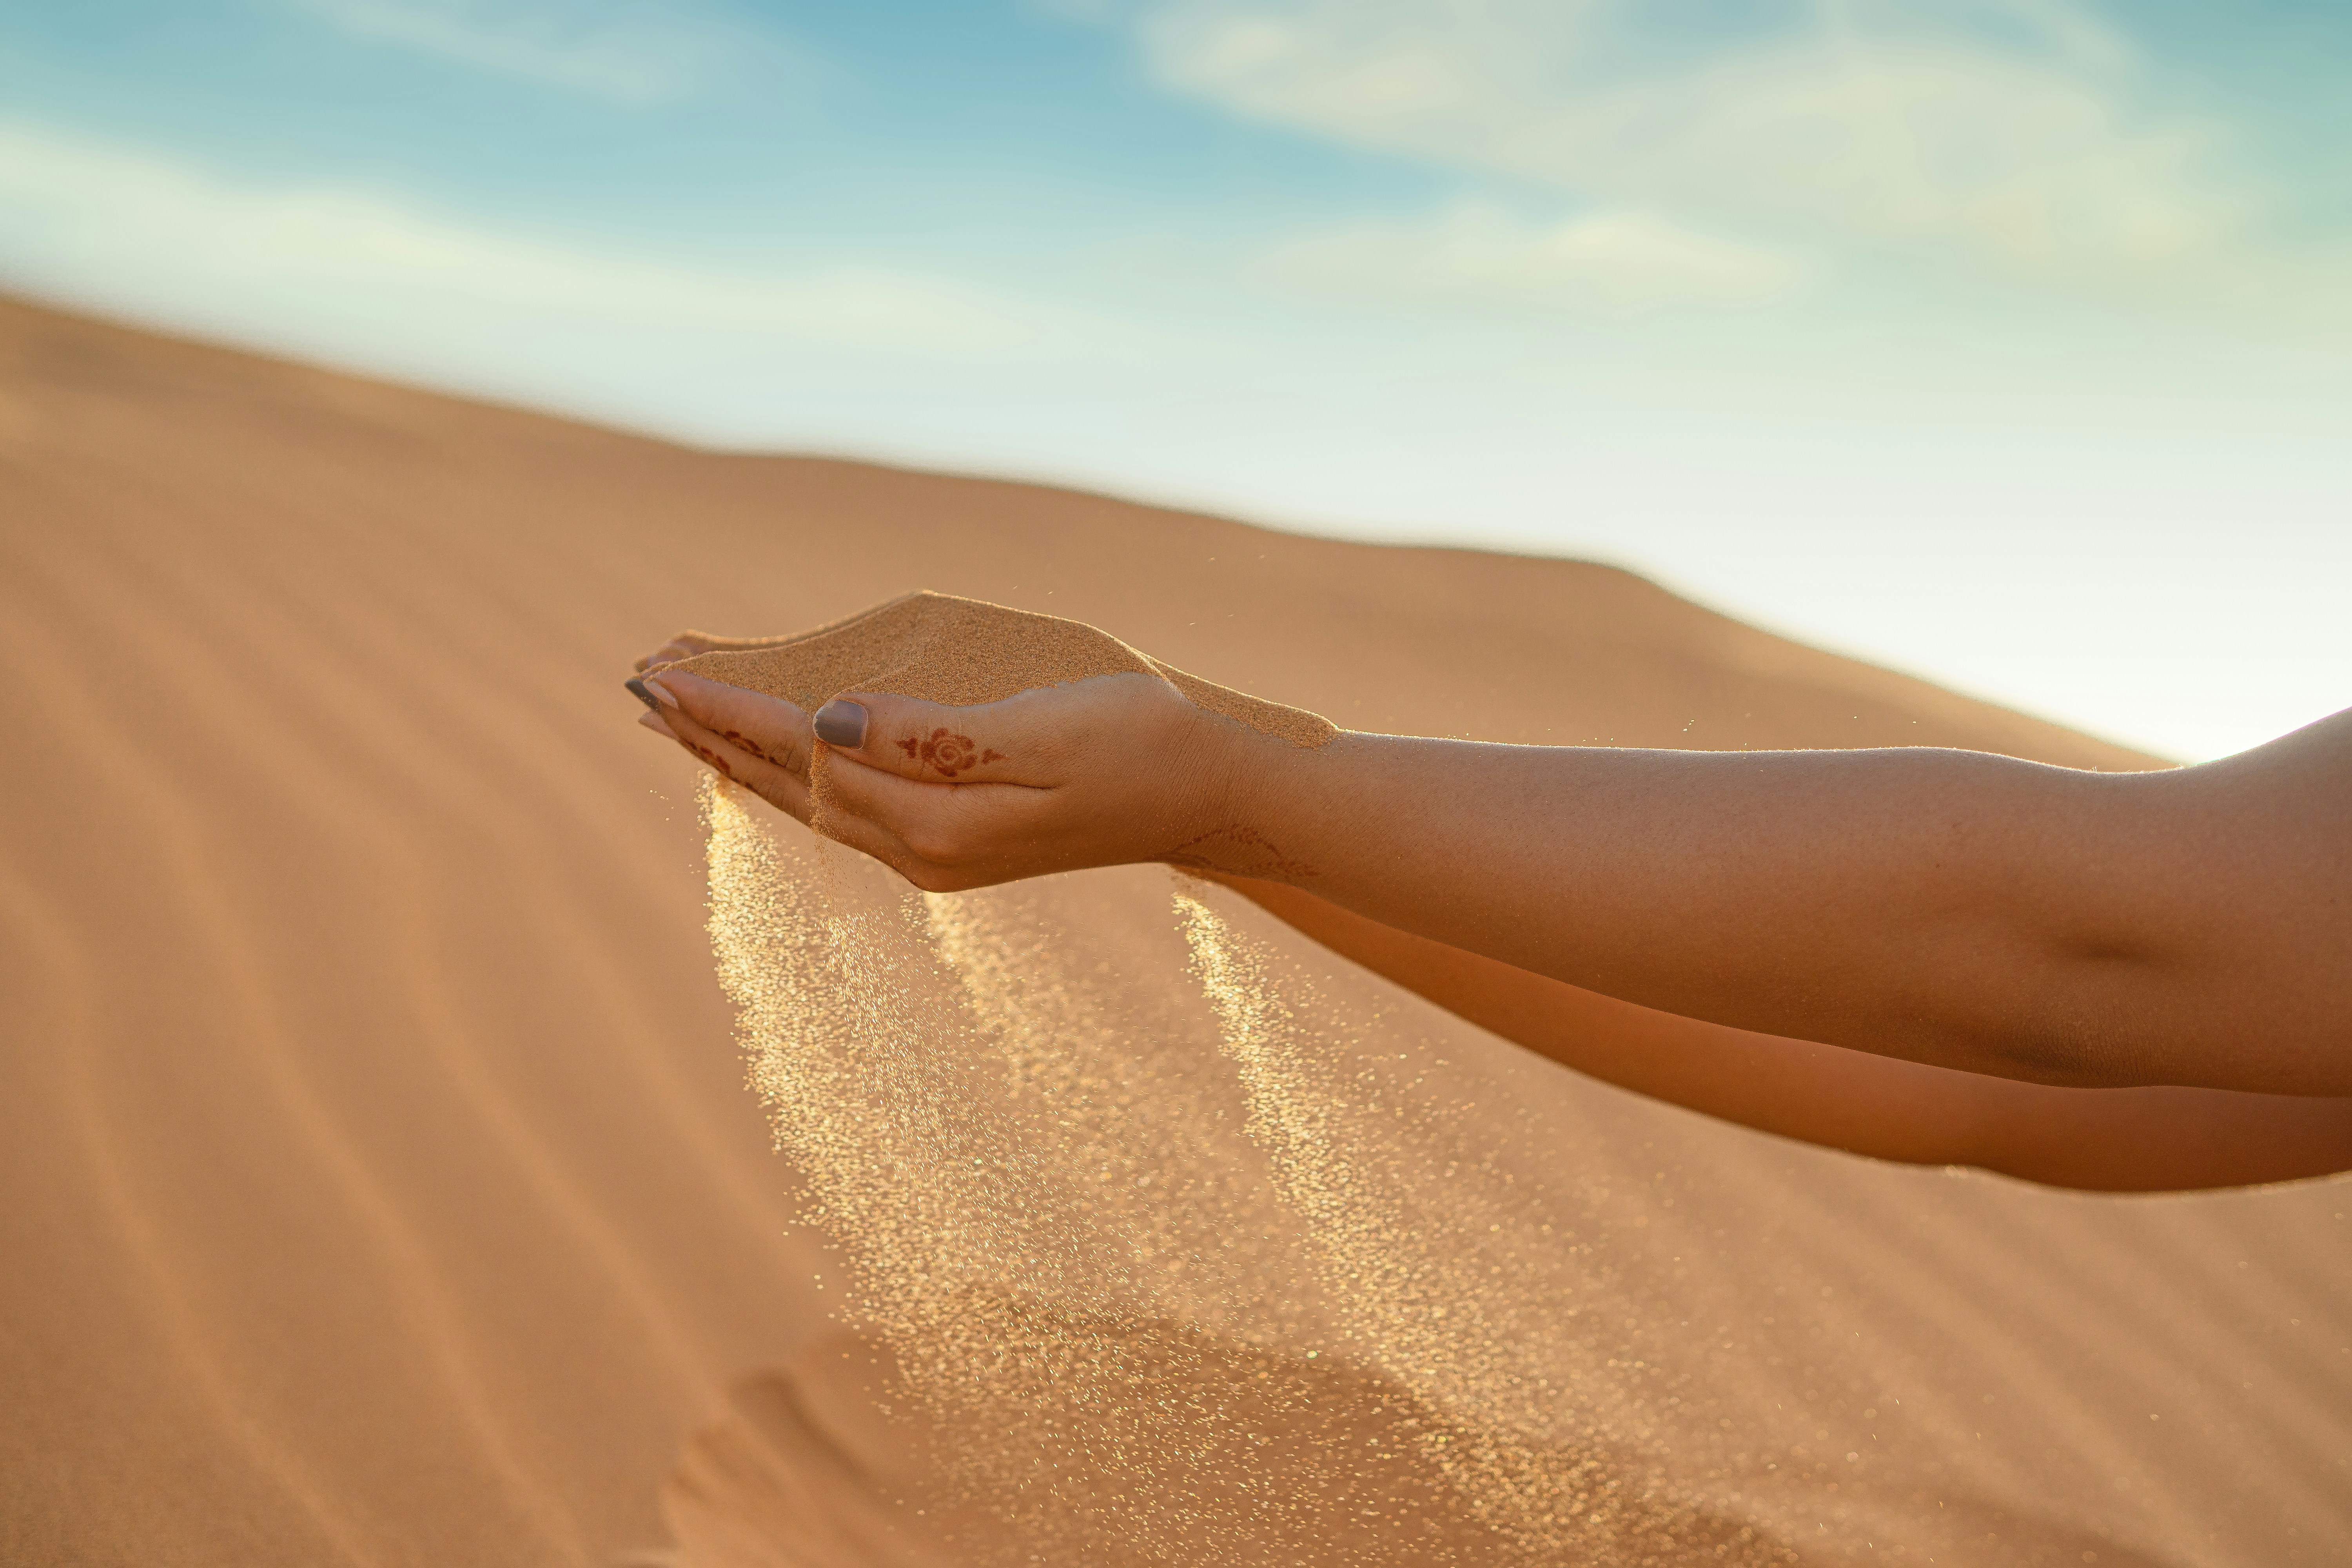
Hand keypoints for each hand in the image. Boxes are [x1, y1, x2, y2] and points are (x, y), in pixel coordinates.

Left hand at [633, 668, 1276, 891]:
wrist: (1208, 798)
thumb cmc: (1139, 744)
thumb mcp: (1041, 731)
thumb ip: (929, 736)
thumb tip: (823, 724)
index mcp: (936, 823)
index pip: (800, 757)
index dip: (726, 711)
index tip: (660, 673)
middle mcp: (921, 851)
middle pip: (785, 787)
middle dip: (708, 734)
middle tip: (639, 684)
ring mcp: (934, 855)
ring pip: (806, 801)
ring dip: (738, 756)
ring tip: (678, 715)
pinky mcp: (952, 845)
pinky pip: (842, 805)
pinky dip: (789, 773)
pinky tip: (769, 756)